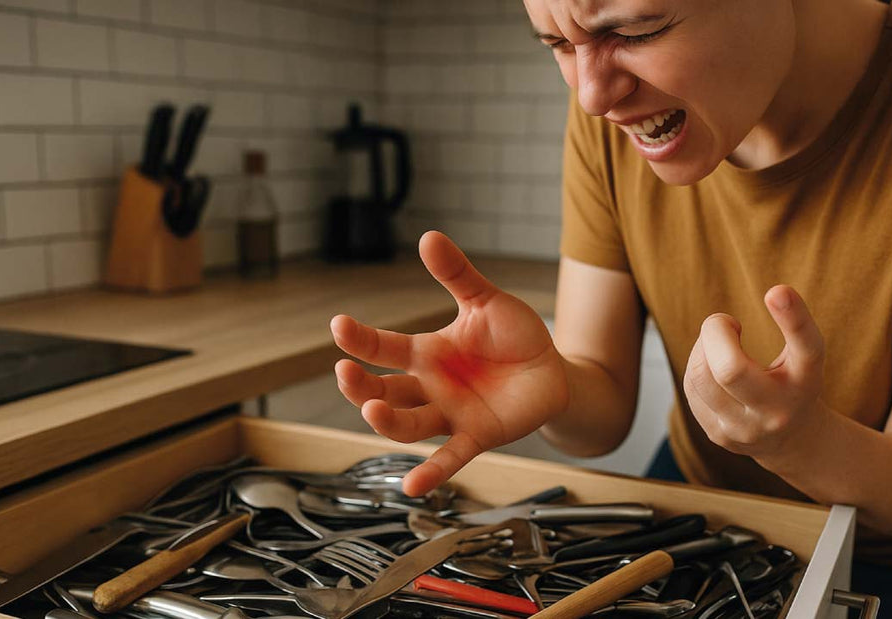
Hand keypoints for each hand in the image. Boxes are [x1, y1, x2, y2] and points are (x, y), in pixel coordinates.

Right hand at [330, 231, 568, 495]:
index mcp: (426, 353)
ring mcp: (449, 414)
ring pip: (407, 424)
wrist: (553, 369)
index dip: (360, 340)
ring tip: (372, 410)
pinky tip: (412, 486)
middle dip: (360, 386)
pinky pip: (449, 457)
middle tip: (344, 372)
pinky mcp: (476, 436)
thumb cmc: (514, 336)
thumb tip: (428, 236)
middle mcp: (429, 387)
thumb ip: (457, 274)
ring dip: (386, 421)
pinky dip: (431, 472)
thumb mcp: (486, 301)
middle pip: (383, 392)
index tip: (339, 325)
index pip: (384, 349)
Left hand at [683, 285, 828, 461]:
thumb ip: (794, 327)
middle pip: (730, 370)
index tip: (776, 292)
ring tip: (720, 343)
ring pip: (700, 375)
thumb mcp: (803, 358)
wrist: (793, 442)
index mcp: (806, 382)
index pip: (806, 349)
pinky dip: (698, 365)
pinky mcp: (718, 435)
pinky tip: (714, 367)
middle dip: (716, 332)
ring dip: (703, 347)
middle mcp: (778, 411)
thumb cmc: (794, 383)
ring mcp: (745, 429)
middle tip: (728, 323)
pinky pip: (691, 387)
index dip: (792, 318)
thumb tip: (775, 294)